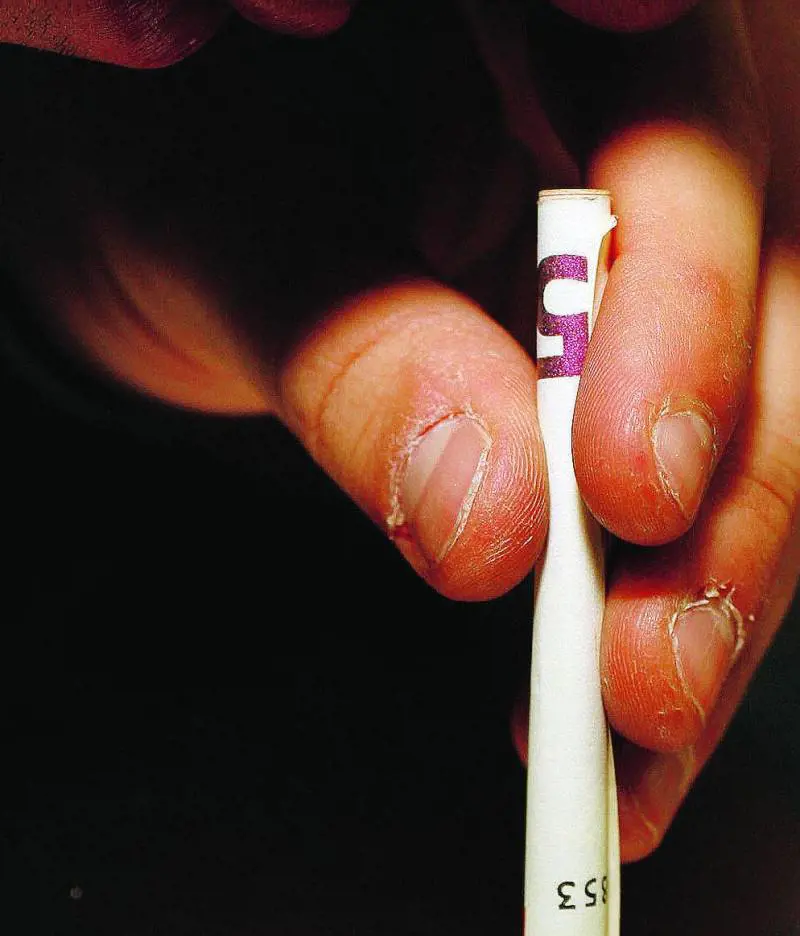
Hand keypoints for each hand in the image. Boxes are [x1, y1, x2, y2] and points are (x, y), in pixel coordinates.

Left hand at [0, 0, 796, 858]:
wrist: (153, 188)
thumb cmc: (172, 160)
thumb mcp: (221, 240)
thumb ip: (356, 354)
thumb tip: (486, 515)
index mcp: (553, 19)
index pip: (685, 131)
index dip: (686, 318)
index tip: (630, 493)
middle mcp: (642, 117)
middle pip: (774, 308)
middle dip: (725, 514)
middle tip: (644, 674)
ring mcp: (664, 260)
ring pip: (768, 430)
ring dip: (711, 607)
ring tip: (635, 751)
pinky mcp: (658, 376)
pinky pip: (703, 505)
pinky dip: (668, 631)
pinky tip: (631, 746)